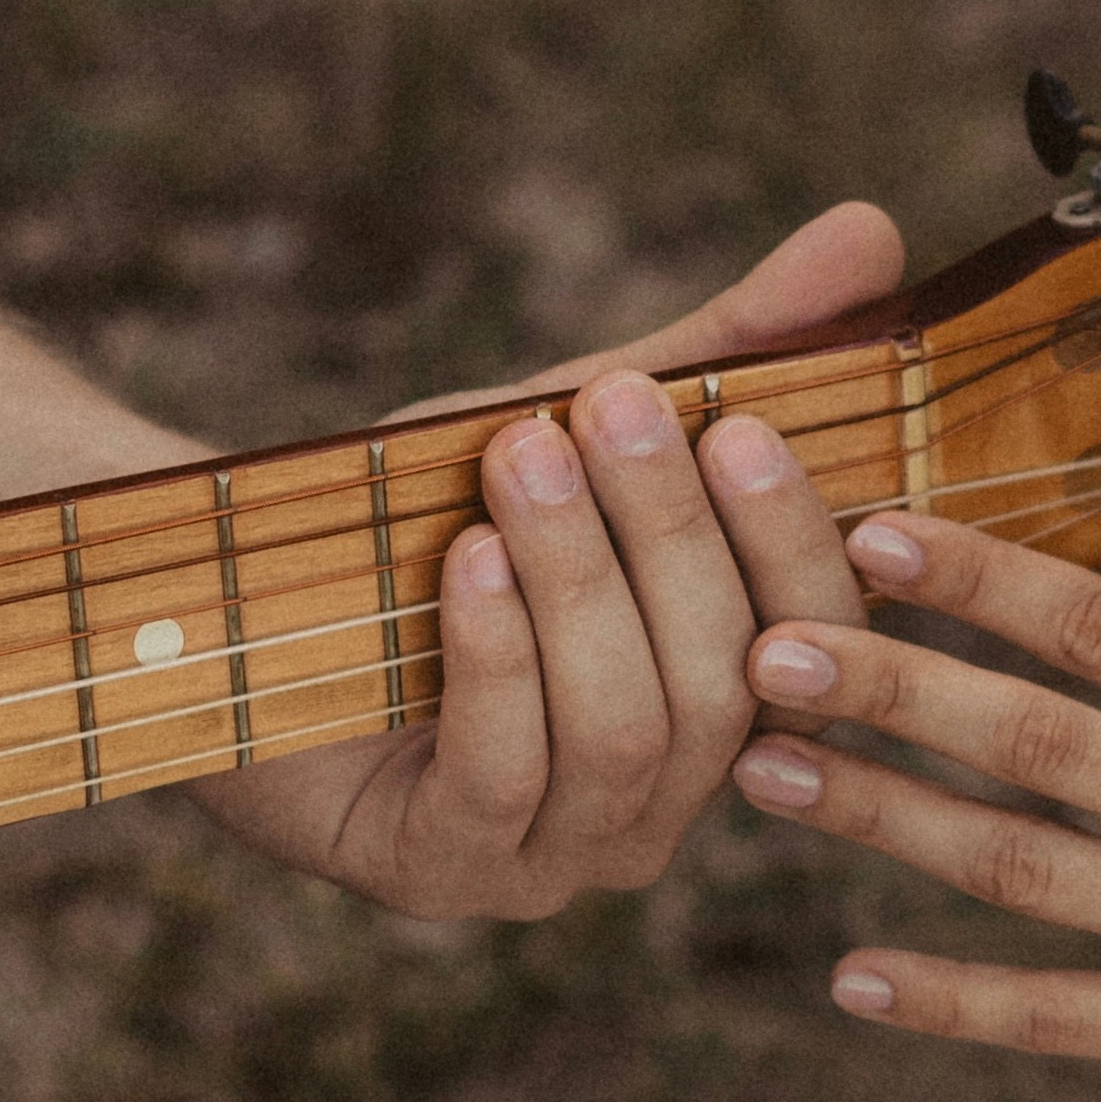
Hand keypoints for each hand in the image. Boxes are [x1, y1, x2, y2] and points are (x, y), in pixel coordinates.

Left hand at [189, 204, 901, 917]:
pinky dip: (495, 657)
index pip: (822, 644)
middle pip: (724, 686)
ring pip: (624, 734)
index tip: (738, 422)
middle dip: (668, 537)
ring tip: (523, 456)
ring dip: (578, 581)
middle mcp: (661, 805)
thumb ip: (723, 349)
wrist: (229, 588)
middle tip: (613, 409)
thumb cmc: (428, 515)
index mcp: (722, 709)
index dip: (791, 540)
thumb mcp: (579, 425)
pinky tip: (466, 560)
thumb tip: (871, 229)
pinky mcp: (443, 871)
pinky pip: (501, 774)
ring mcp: (556, 857)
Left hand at [729, 509, 1100, 1101]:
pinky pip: (1055, 1017)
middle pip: (1028, 736)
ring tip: (763, 778)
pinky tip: (850, 978)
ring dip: (883, 818)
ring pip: (1012, 865)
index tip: (872, 531)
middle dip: (890, 687)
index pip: (1099, 626)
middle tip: (764, 647)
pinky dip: (952, 1003)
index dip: (980, 579)